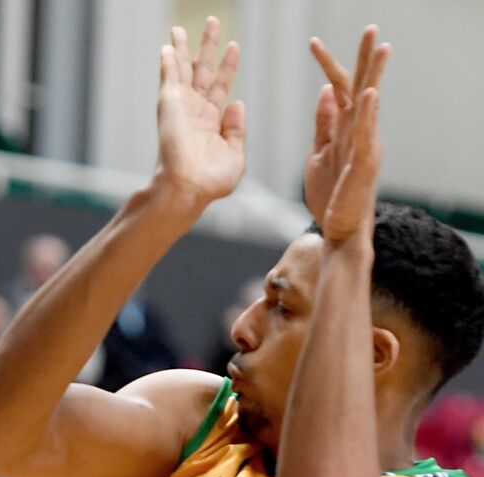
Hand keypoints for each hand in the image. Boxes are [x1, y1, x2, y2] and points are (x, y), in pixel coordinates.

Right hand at [153, 17, 245, 206]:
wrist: (187, 187)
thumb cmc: (210, 181)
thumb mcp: (236, 155)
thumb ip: (237, 129)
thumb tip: (237, 102)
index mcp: (210, 122)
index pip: (220, 85)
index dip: (228, 65)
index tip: (233, 46)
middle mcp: (194, 110)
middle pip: (202, 70)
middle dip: (207, 46)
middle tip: (212, 23)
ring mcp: (180, 106)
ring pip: (182, 68)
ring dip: (182, 47)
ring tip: (181, 28)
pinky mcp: (169, 104)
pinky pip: (169, 76)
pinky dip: (167, 61)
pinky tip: (167, 46)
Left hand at [306, 27, 389, 243]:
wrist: (337, 229)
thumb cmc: (329, 194)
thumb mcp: (319, 153)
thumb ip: (324, 124)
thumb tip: (325, 91)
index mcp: (346, 129)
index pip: (338, 90)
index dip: (328, 65)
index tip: (313, 43)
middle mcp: (359, 133)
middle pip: (361, 89)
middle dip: (365, 58)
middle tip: (371, 28)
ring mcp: (364, 147)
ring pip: (370, 105)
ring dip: (374, 76)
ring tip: (382, 48)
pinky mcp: (364, 164)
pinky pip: (367, 135)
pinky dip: (368, 113)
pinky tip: (370, 93)